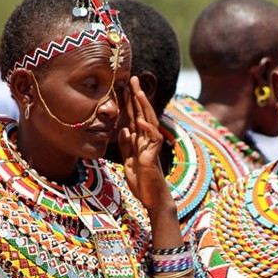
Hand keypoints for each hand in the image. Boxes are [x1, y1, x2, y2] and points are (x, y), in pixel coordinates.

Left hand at [119, 76, 171, 212]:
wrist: (152, 199)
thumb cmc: (142, 182)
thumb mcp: (129, 161)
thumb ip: (127, 145)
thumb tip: (123, 129)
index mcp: (139, 140)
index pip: (133, 117)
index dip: (128, 102)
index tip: (123, 86)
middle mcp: (147, 140)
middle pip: (142, 114)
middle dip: (137, 96)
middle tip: (132, 78)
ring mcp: (151, 147)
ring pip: (149, 122)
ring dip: (143, 107)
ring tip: (137, 92)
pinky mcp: (153, 157)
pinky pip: (152, 140)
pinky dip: (147, 130)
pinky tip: (140, 120)